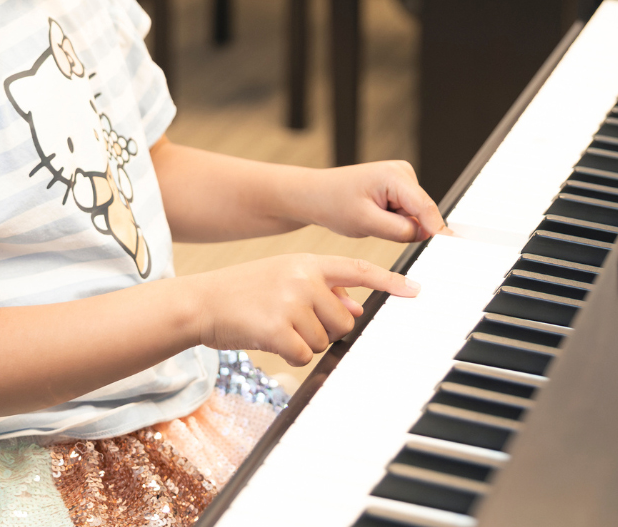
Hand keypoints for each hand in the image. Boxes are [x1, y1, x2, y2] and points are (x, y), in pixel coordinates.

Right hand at [185, 254, 418, 365]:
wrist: (201, 302)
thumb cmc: (242, 293)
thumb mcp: (283, 278)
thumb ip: (321, 289)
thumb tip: (357, 308)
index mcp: (307, 262)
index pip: (358, 269)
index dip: (390, 281)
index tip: (416, 291)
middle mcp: (303, 278)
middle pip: (344, 320)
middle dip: (324, 328)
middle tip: (292, 321)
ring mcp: (291, 302)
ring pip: (324, 340)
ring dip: (303, 342)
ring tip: (275, 326)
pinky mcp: (278, 328)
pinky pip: (305, 355)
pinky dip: (290, 356)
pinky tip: (268, 340)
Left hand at [298, 160, 445, 242]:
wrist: (316, 195)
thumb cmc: (334, 203)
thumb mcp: (366, 222)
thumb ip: (400, 230)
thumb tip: (426, 234)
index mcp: (394, 176)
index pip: (425, 207)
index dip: (438, 229)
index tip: (450, 248)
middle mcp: (403, 173)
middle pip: (421, 212)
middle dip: (406, 227)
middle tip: (376, 226)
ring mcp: (402, 179)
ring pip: (415, 215)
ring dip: (398, 225)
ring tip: (371, 219)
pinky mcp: (400, 189)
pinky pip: (407, 214)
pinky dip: (394, 221)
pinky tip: (375, 216)